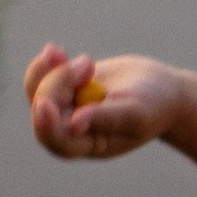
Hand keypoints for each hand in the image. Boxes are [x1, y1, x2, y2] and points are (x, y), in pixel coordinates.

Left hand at [23, 46, 179, 162]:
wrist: (159, 89)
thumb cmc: (154, 106)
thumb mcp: (134, 112)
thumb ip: (105, 118)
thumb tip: (74, 124)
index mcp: (87, 145)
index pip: (58, 141)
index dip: (47, 125)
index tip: (44, 104)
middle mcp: (69, 130)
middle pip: (44, 110)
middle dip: (59, 82)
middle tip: (89, 62)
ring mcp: (63, 108)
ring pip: (37, 90)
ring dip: (52, 69)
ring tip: (86, 60)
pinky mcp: (62, 88)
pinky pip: (41, 76)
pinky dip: (49, 62)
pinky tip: (58, 51)